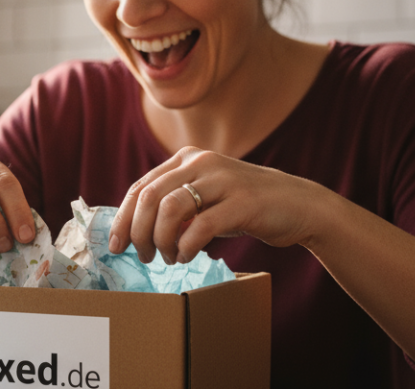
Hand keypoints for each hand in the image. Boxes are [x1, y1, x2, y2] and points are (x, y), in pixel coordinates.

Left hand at [108, 147, 326, 264]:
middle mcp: (201, 162)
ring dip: (161, 240)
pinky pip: (200, 226)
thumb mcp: (204, 197)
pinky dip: (186, 246)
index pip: (141, 187)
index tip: (116, 245)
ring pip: (170, 209)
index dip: (123, 218)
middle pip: (150, 197)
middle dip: (138, 232)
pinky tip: (186, 256)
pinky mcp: (242, 202)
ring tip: (166, 257)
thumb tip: (134, 230)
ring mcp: (223, 180)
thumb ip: (173, 205)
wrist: (298, 205)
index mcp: (186, 158)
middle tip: (142, 256)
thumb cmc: (242, 206)